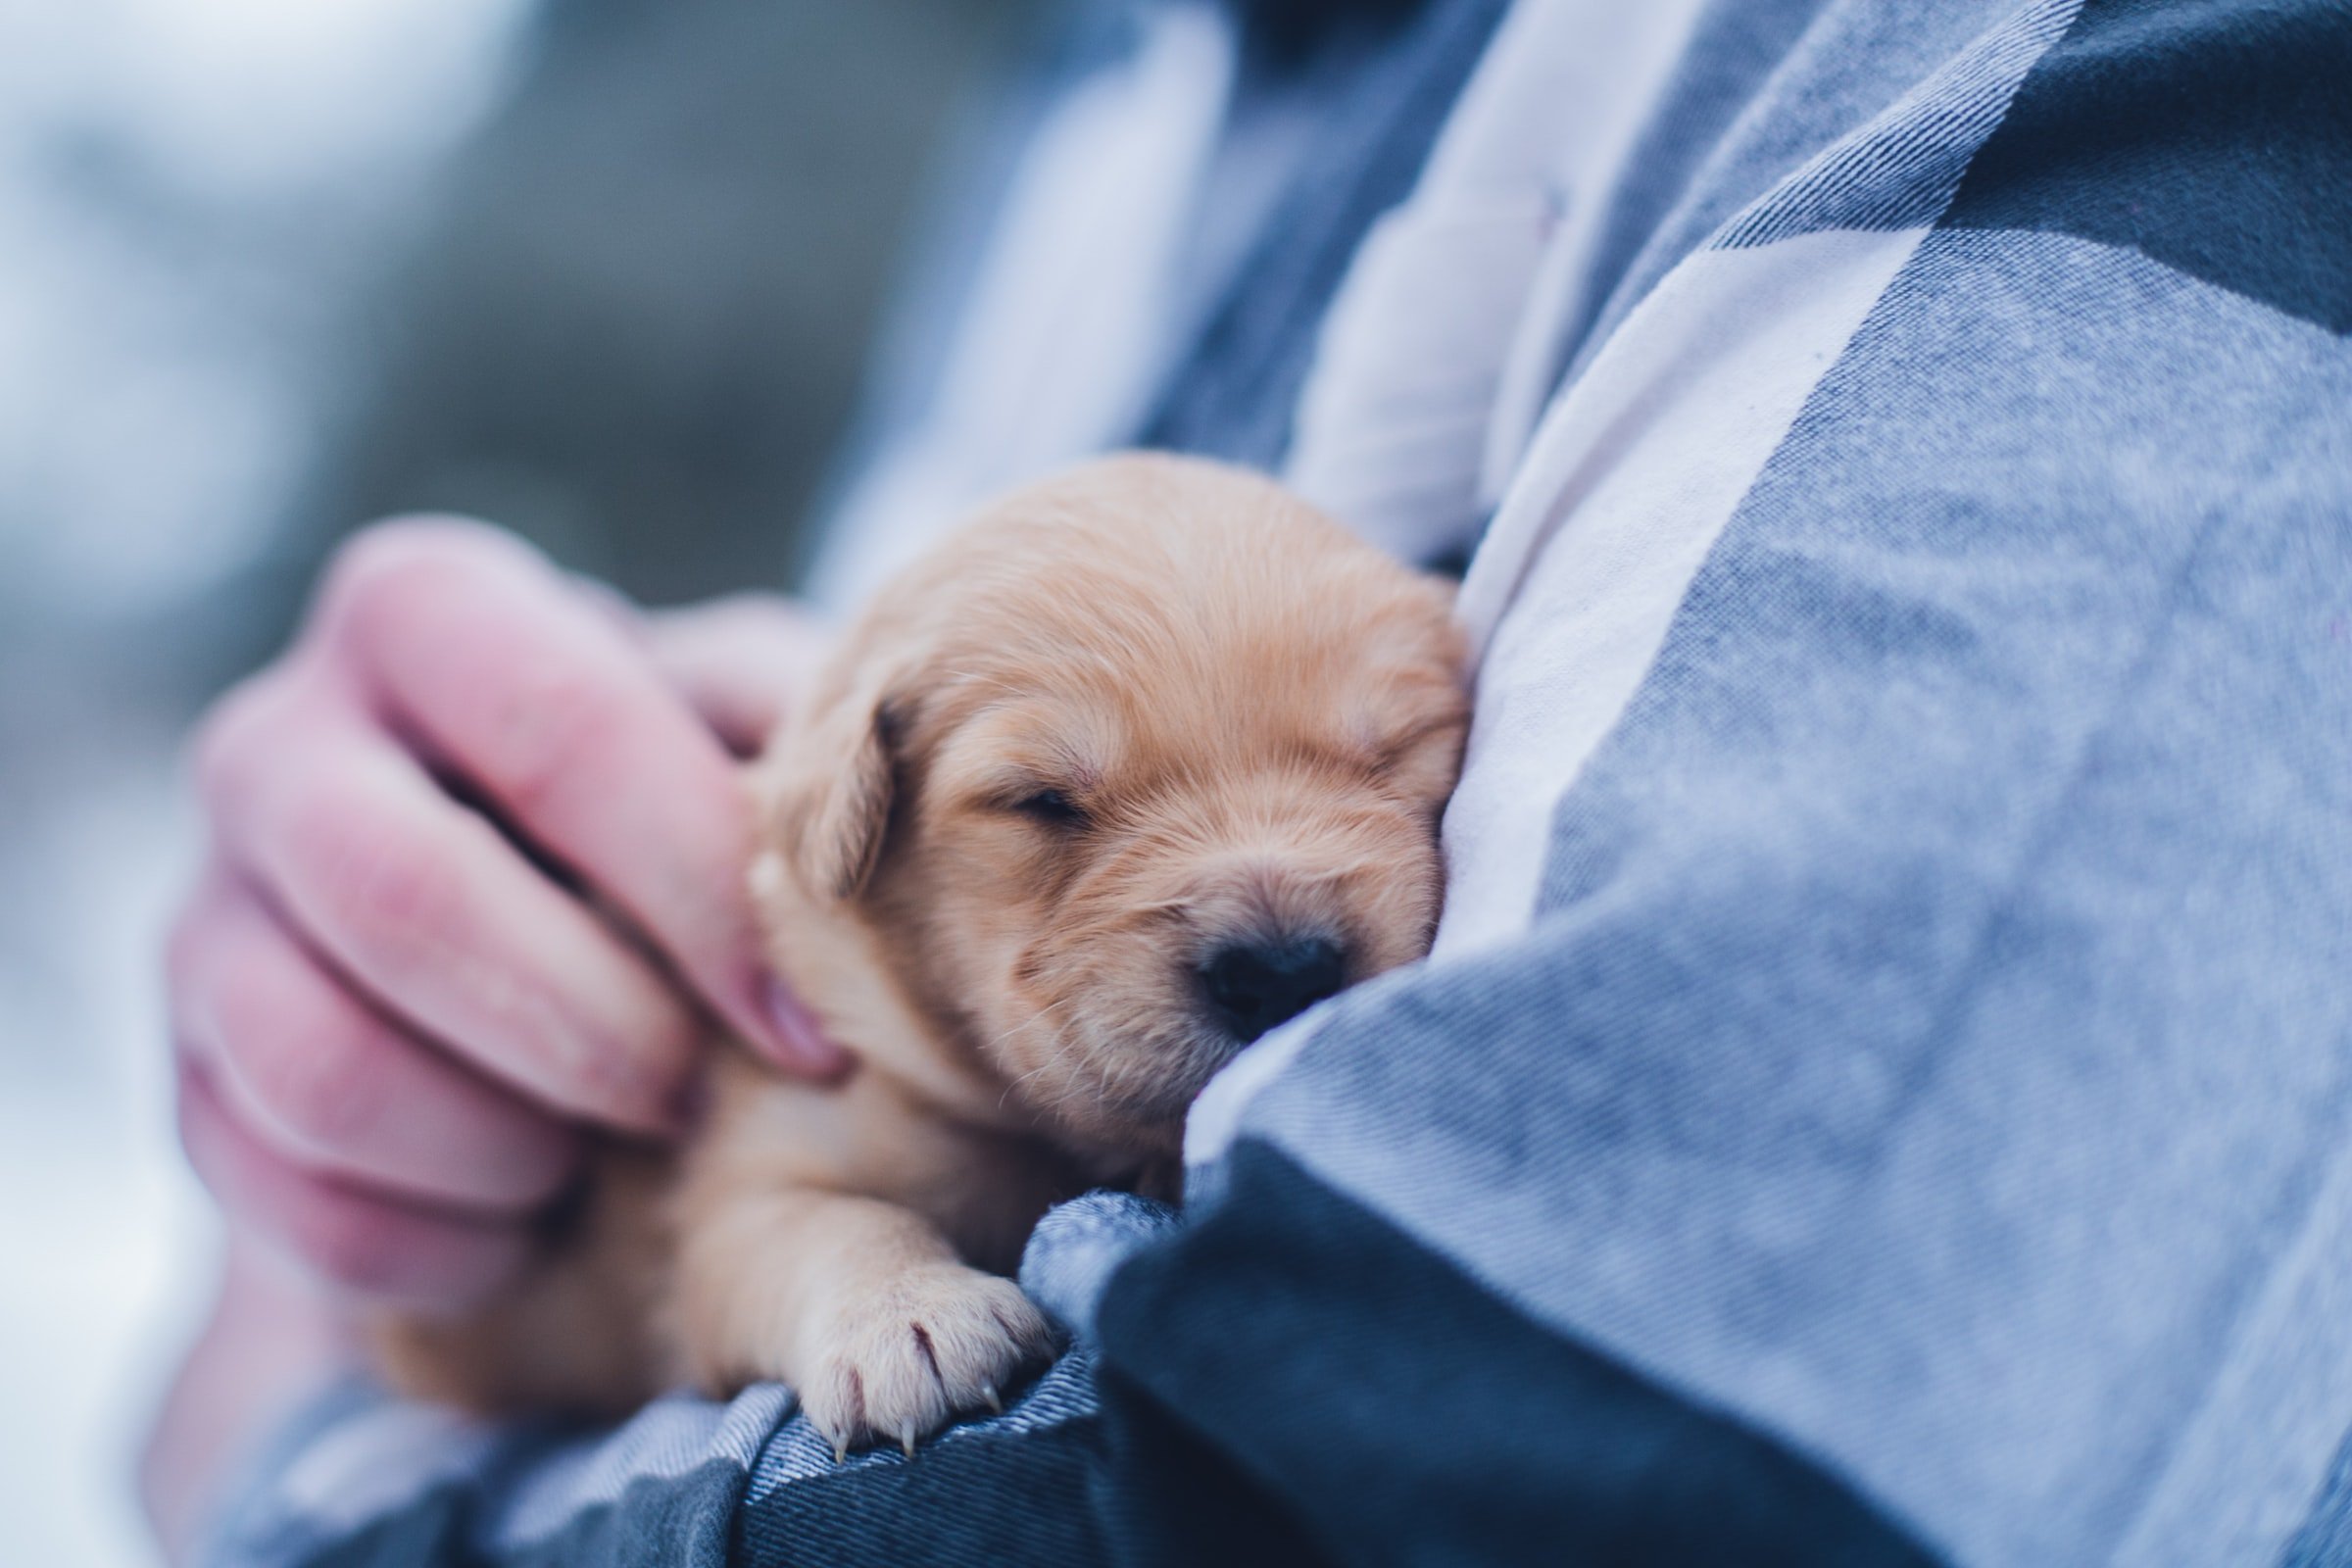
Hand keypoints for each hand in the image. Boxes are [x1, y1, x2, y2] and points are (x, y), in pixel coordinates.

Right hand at [167, 518, 846, 1309]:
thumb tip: (910, 789)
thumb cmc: (667, 803)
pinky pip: (279, 1196)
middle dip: (586, 1029)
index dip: (699, 893)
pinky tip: (529, 1225)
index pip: (561, 727)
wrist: (518, 921)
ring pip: (314, 1060)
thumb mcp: (737, 724)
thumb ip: (796, 727)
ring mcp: (205, 913)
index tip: (812, 1031)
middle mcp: (277, 741)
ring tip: (607, 1153)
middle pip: (400, 893)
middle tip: (692, 1099)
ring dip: (500, 1142)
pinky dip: (432, 1240)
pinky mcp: (186, 1078)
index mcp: (426, 613)